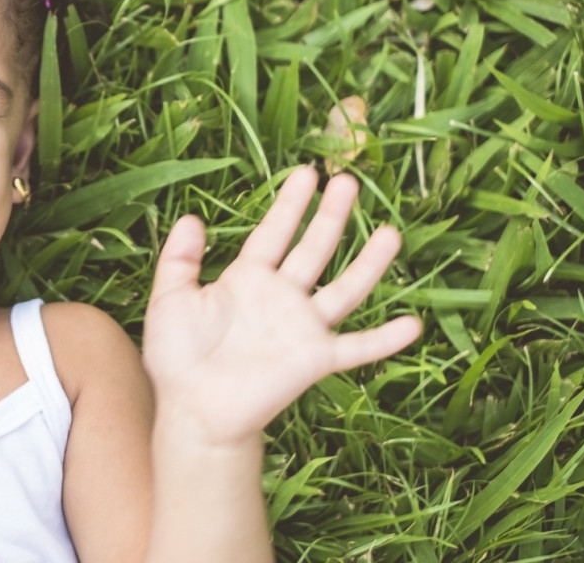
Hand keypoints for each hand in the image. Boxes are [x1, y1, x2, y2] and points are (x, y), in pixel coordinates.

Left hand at [140, 167, 421, 446]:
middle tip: (348, 181)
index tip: (308, 173)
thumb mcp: (170, 299)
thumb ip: (180, 259)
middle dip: (331, 216)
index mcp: (248, 279)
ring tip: (391, 232)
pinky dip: (384, 339)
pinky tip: (412, 325)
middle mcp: (281, 297)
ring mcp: (302, 327)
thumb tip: (191, 217)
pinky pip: (357, 348)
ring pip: (344, 288)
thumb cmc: (176, 357)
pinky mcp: (315, 359)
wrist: (192, 409)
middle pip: (313, 249)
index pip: (274, 233)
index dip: (291, 205)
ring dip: (368, 263)